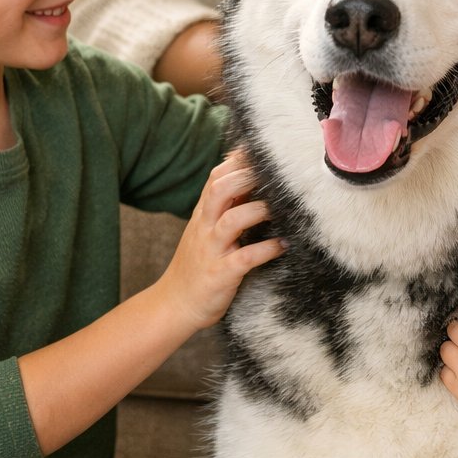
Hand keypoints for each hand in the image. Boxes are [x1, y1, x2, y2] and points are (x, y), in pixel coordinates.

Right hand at [158, 148, 285, 330]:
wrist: (174, 304)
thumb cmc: (197, 264)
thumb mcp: (205, 229)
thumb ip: (223, 206)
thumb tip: (249, 178)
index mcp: (203, 214)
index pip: (217, 176)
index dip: (240, 161)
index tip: (265, 153)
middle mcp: (205, 226)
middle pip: (221, 189)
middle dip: (248, 177)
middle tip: (278, 174)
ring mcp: (212, 249)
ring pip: (232, 220)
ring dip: (259, 210)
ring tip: (283, 208)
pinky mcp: (221, 274)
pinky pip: (245, 258)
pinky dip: (266, 249)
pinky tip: (283, 244)